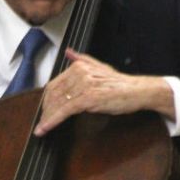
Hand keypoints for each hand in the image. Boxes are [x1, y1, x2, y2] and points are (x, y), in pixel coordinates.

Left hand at [34, 48, 174, 136]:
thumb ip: (81, 59)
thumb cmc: (120, 84)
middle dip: (45, 110)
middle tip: (41, 122)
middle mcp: (79, 72)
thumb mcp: (99, 67)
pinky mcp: (88, 98)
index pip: (55, 84)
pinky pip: (65, 110)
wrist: (138, 91)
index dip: (46, 99)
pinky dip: (52, 120)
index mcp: (79, 65)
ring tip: (41, 128)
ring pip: (58, 103)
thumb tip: (69, 51)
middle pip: (53, 94)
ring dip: (47, 118)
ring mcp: (84, 85)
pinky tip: (45, 128)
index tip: (44, 110)